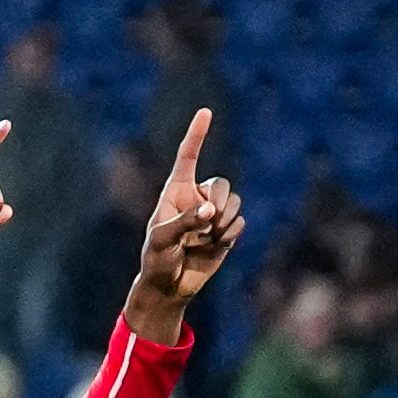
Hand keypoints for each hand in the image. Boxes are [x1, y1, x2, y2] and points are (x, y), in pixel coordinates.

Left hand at [118, 111, 244, 338]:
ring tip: (206, 239)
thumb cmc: (157, 259)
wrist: (170, 285)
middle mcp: (196, 198)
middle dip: (219, 201)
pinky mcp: (227, 229)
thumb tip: (211, 212)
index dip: (196, 134)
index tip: (205, 111)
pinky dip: (231, 234)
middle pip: (221, 183)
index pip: (187, 157)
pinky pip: (241, 221)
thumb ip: (184, 223)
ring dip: (225, 221)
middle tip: (207, 222)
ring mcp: (213, 213)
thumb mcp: (161, 241)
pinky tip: (214, 245)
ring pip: (234, 202)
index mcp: (175, 191)